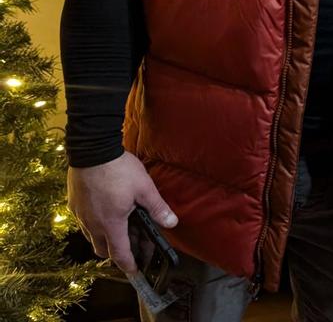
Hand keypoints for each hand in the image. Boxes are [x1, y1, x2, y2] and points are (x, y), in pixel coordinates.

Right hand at [67, 149, 177, 273]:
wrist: (91, 148)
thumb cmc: (118, 168)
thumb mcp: (144, 187)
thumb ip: (157, 207)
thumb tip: (172, 223)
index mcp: (111, 223)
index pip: (119, 254)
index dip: (129, 265)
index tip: (135, 271)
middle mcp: (93, 224)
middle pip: (103, 249)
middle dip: (117, 253)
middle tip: (131, 247)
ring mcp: (81, 214)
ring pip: (91, 236)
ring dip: (104, 238)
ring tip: (118, 230)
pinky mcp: (74, 203)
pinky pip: (83, 222)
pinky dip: (94, 224)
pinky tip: (103, 212)